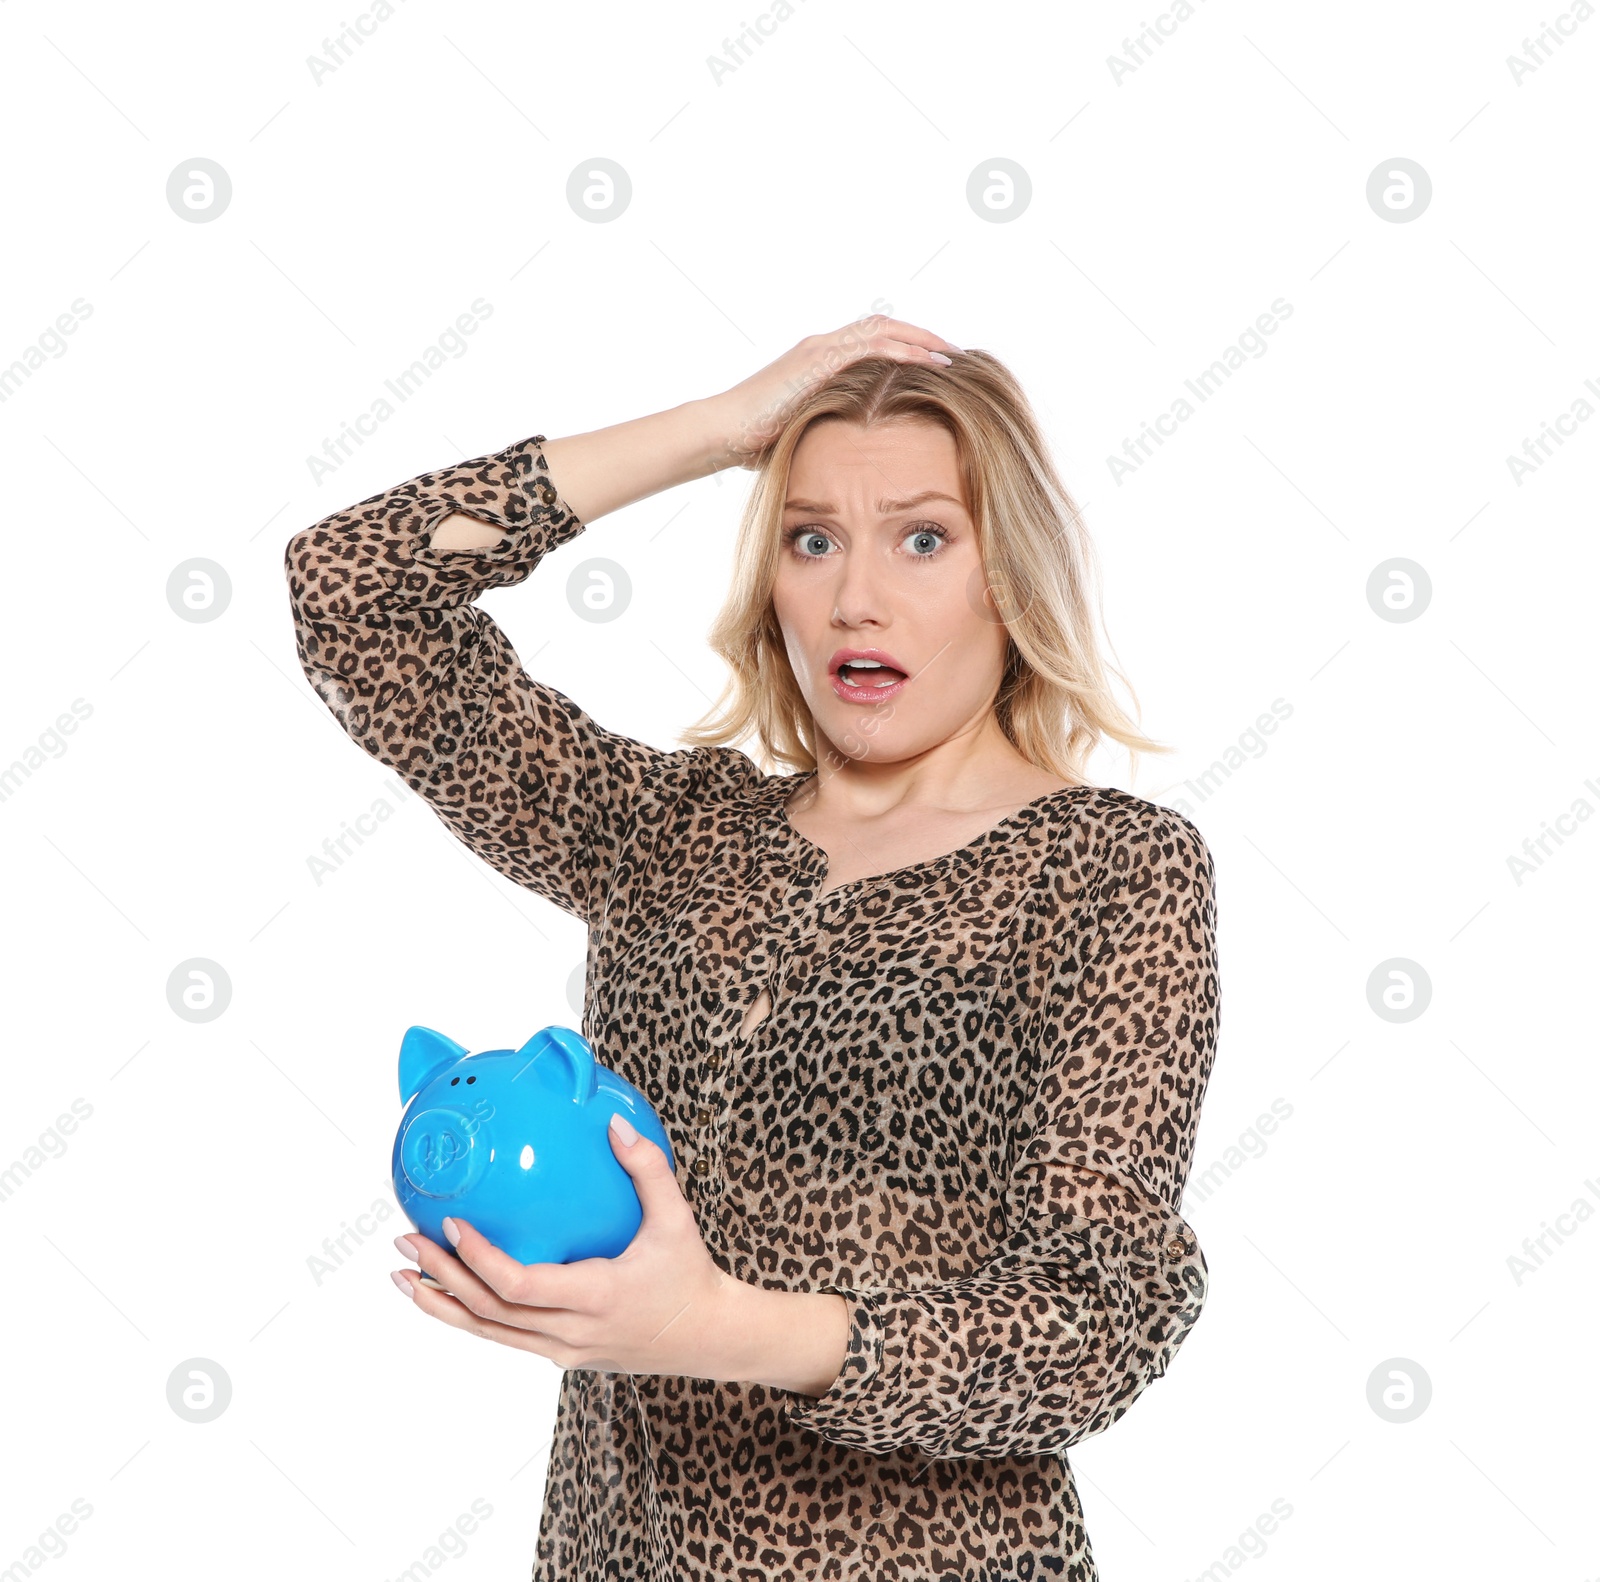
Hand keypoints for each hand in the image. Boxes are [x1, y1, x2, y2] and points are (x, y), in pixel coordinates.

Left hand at [390, 1115, 747, 1380]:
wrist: (706, 1337)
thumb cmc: (689, 1274)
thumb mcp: (676, 1218)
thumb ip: (647, 1169)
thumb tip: (613, 1124)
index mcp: (595, 1296)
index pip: (520, 1285)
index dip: (480, 1259)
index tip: (452, 1224)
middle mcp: (571, 1331)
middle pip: (489, 1311)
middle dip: (441, 1276)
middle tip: (405, 1242)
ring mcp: (562, 1349)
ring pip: (488, 1332)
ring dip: (442, 1303)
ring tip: (402, 1276)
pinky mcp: (560, 1354)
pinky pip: (504, 1336)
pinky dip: (468, 1316)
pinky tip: (443, 1295)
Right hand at [708, 315, 960, 468]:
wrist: (723, 432)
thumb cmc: (754, 441)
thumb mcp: (803, 431)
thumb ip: (827, 428)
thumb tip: (852, 453)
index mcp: (819, 362)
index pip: (872, 342)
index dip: (906, 349)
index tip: (936, 365)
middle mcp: (821, 347)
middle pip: (883, 328)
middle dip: (922, 338)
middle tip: (954, 353)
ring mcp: (818, 350)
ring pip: (881, 329)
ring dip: (920, 339)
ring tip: (950, 354)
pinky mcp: (816, 361)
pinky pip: (868, 347)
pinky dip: (902, 351)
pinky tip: (927, 361)